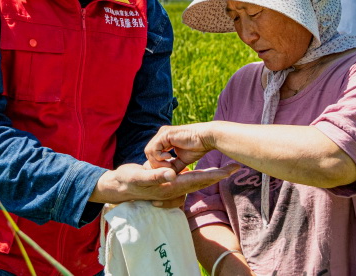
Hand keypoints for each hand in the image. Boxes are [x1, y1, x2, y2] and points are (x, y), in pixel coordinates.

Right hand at [89, 161, 236, 204]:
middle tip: (237, 166)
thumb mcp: (139, 176)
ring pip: (198, 182)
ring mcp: (174, 189)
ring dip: (213, 176)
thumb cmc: (128, 180)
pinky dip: (202, 177)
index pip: (198, 180)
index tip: (230, 169)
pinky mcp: (171, 186)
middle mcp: (175, 189)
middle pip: (203, 182)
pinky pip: (190, 181)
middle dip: (220, 175)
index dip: (215, 175)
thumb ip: (155, 174)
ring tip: (228, 168)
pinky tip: (208, 171)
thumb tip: (172, 173)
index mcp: (170, 186)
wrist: (119, 189)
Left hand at [145, 123, 215, 171]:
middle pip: (149, 153)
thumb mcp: (182, 160)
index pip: (153, 154)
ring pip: (149, 151)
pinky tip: (170, 158)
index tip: (169, 170)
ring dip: (158, 162)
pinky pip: (154, 148)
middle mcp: (162, 135)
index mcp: (165, 140)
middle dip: (156, 164)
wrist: (207, 138)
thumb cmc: (198, 148)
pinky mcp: (164, 134)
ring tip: (169, 165)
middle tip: (168, 168)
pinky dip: (159, 157)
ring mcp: (162, 133)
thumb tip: (166, 175)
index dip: (158, 164)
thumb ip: (173, 166)